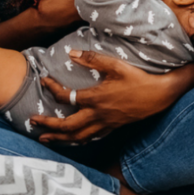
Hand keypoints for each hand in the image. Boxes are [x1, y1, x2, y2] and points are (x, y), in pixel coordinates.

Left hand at [30, 50, 177, 144]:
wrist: (160, 94)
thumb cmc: (138, 78)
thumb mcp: (116, 65)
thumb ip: (93, 59)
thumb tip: (72, 54)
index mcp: (95, 98)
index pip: (66, 97)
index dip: (52, 89)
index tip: (44, 81)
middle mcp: (98, 114)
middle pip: (67, 126)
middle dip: (48, 126)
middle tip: (33, 122)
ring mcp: (106, 123)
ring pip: (78, 137)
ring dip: (59, 139)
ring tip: (45, 139)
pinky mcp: (113, 127)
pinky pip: (92, 138)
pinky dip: (78, 141)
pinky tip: (73, 141)